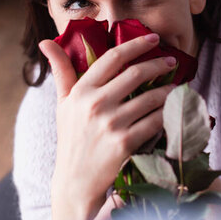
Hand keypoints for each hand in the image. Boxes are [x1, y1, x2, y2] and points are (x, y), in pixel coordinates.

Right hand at [40, 33, 176, 219]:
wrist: (75, 181)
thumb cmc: (71, 138)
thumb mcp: (62, 103)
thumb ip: (61, 71)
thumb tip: (45, 42)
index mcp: (81, 91)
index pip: (112, 57)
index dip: (136, 44)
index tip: (153, 38)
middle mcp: (95, 104)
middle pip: (136, 73)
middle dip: (158, 64)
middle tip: (172, 61)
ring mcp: (111, 124)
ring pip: (150, 97)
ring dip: (167, 89)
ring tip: (175, 86)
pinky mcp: (125, 143)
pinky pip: (155, 121)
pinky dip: (167, 112)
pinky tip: (173, 108)